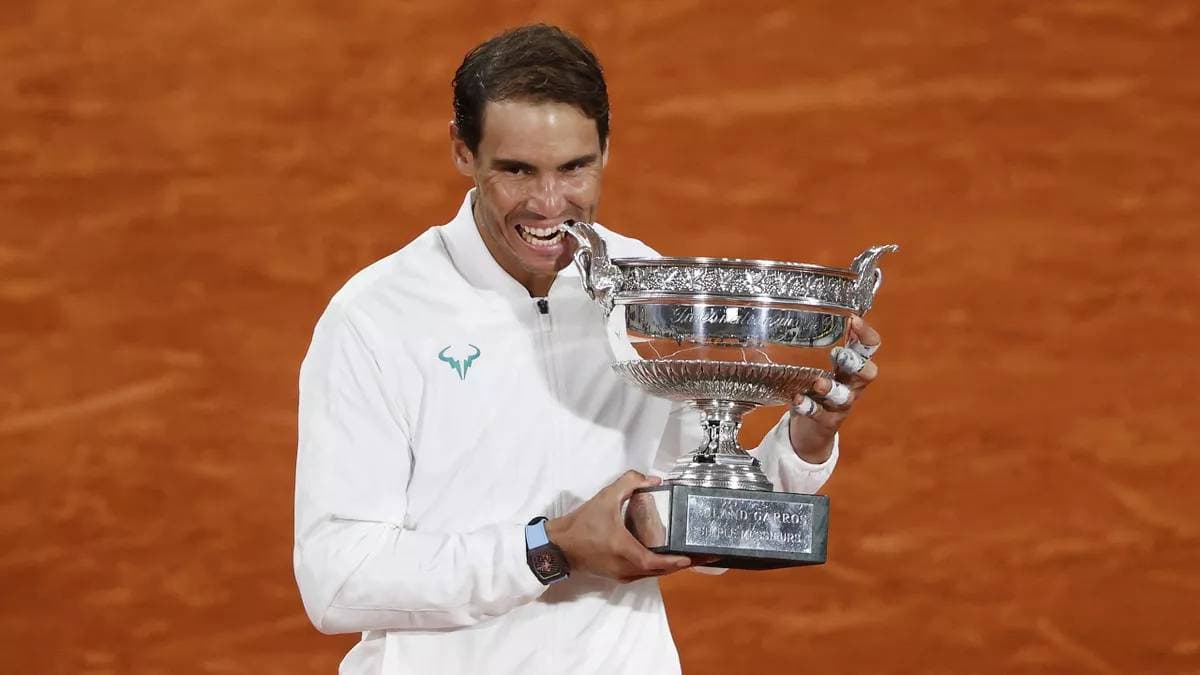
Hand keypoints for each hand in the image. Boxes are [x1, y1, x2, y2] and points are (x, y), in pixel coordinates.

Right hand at [547, 470, 692, 582]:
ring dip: (667, 567)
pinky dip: (654, 567)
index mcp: (625, 551)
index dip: (675, 561)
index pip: (656, 562)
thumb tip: (654, 480)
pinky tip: (662, 556)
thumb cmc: (582, 523)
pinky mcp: (616, 576)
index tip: (691, 557)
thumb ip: (629, 482)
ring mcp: (620, 575)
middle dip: (679, 564)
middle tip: (699, 555)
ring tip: (685, 555)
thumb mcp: (605, 497)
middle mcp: (625, 568)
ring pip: (650, 574)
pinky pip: (641, 574)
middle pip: (659, 571)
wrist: (558, 546)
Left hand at [788, 315, 881, 462]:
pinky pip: (820, 415)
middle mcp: (852, 385)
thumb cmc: (814, 389)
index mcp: (851, 367)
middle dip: (857, 364)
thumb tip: (798, 309)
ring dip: (832, 389)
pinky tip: (797, 399)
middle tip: (840, 354)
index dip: (866, 334)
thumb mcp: (819, 365)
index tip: (853, 319)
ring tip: (818, 382)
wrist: (810, 431)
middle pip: (868, 374)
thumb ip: (815, 344)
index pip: (869, 347)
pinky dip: (808, 407)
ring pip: (845, 397)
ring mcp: (841, 405)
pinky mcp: (827, 422)